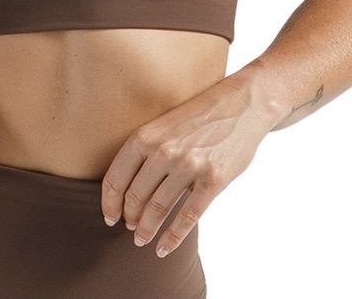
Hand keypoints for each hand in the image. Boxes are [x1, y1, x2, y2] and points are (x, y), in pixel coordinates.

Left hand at [101, 76, 274, 257]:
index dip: (109, 203)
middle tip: (129, 228)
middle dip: (129, 218)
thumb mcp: (163, 123)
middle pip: (135, 196)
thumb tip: (128, 187)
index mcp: (145, 135)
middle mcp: (163, 151)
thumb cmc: (199, 115)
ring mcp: (189, 165)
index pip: (116, 178)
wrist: (242, 104)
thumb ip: (146, 150)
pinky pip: (187, 217)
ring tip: (142, 240)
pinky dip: (172, 237)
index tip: (109, 216)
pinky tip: (163, 248)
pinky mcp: (213, 179)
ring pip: (158, 208)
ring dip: (147, 229)